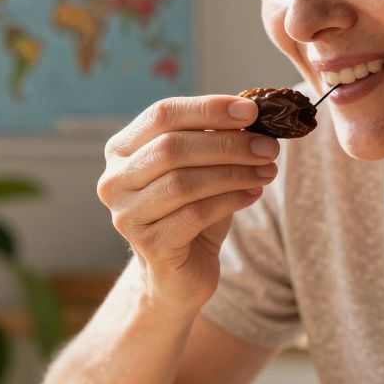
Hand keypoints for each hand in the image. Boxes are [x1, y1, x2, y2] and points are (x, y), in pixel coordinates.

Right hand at [97, 95, 280, 315]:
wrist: (179, 275)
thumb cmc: (191, 215)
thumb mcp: (201, 170)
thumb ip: (215, 140)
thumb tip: (252, 112)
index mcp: (122, 150)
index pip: (162, 114)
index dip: (208, 108)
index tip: (251, 110)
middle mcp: (115, 180)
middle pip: (172, 148)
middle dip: (227, 144)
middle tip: (268, 147)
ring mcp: (127, 214)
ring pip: (184, 182)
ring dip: (233, 172)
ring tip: (267, 170)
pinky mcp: (149, 245)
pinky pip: (195, 214)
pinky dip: (230, 200)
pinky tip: (252, 194)